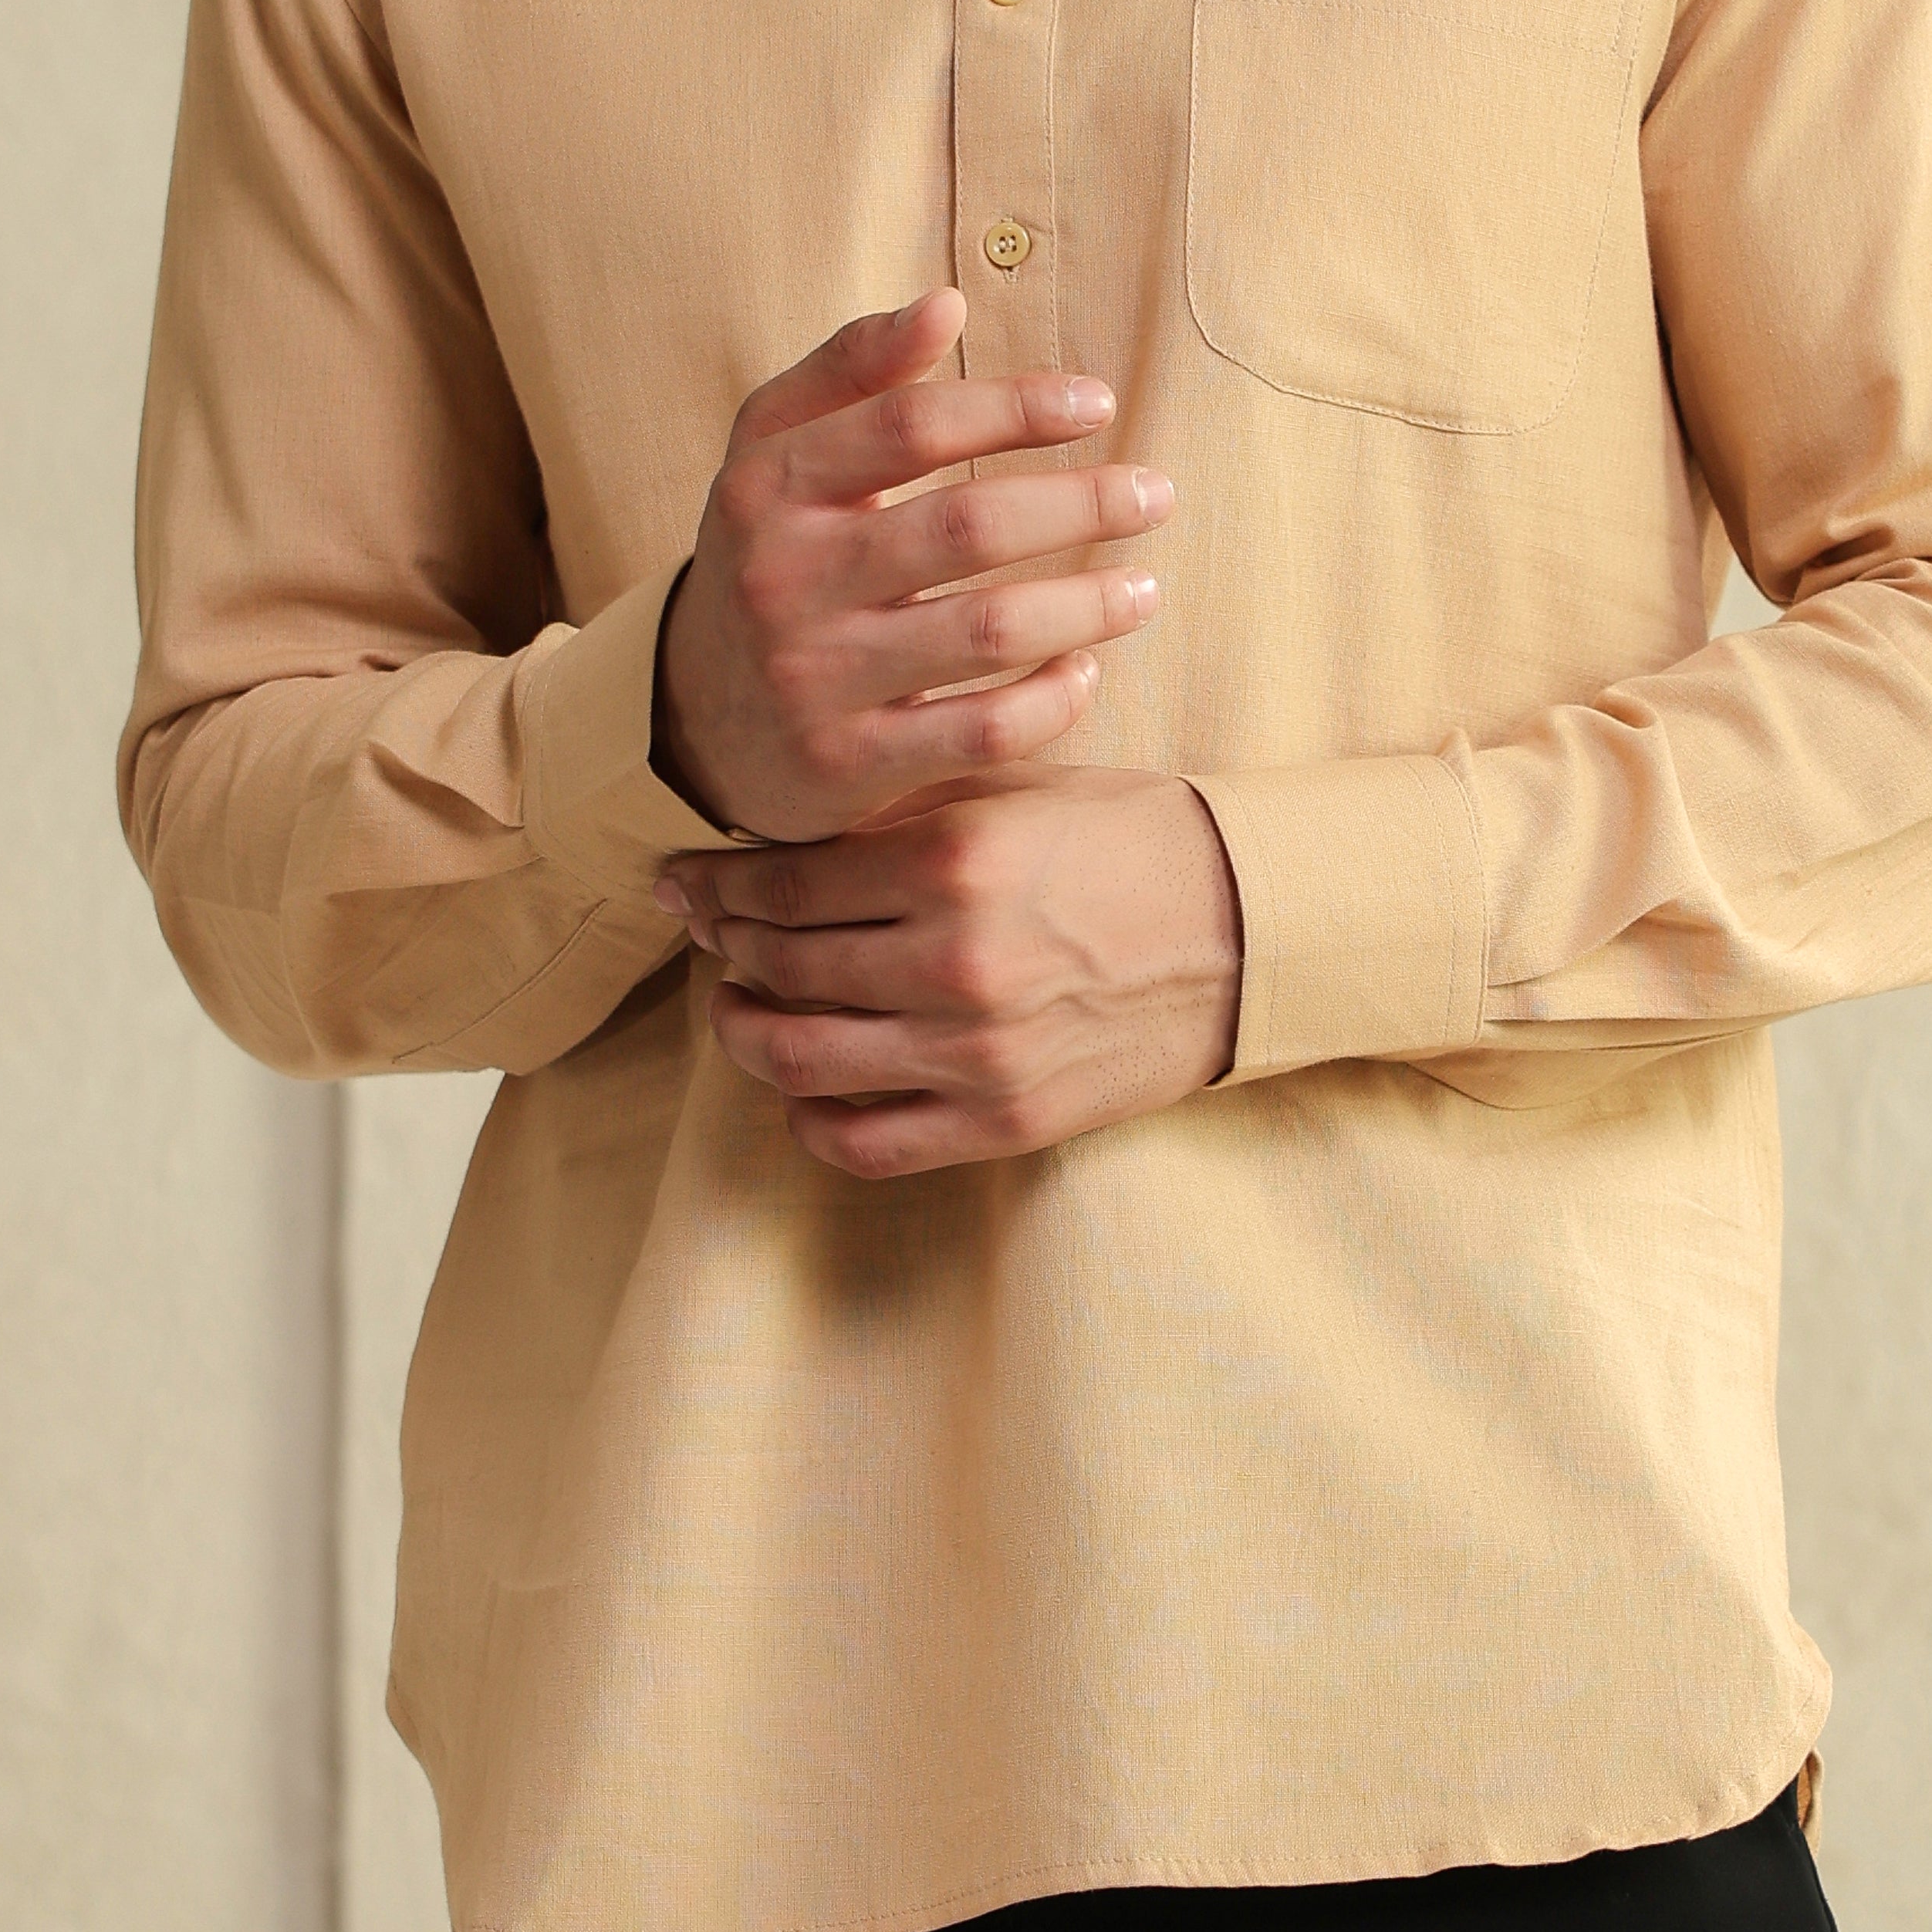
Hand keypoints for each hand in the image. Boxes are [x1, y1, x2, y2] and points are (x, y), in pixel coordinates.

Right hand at [654, 289, 1173, 841]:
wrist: (690, 718)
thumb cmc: (767, 555)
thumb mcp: (773, 451)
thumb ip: (852, 367)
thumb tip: (947, 302)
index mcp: (767, 488)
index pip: (911, 425)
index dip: (1018, 406)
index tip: (1098, 403)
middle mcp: (783, 581)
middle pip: (968, 527)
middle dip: (1082, 504)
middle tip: (1155, 494)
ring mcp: (814, 679)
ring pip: (988, 632)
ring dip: (1089, 605)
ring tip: (1144, 587)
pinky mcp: (848, 766)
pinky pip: (983, 732)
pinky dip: (1052, 699)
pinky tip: (1083, 668)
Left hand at [657, 768, 1244, 1178]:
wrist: (1246, 927)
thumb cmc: (1129, 840)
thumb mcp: (1016, 789)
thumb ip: (902, 808)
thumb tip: (785, 830)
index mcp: (955, 859)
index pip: (785, 882)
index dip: (717, 882)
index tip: (684, 879)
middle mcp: (954, 959)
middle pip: (781, 964)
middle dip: (722, 946)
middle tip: (705, 933)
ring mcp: (976, 1052)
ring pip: (799, 1058)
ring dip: (743, 1032)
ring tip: (733, 1007)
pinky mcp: (1002, 1120)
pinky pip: (865, 1143)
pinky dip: (810, 1120)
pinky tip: (799, 1090)